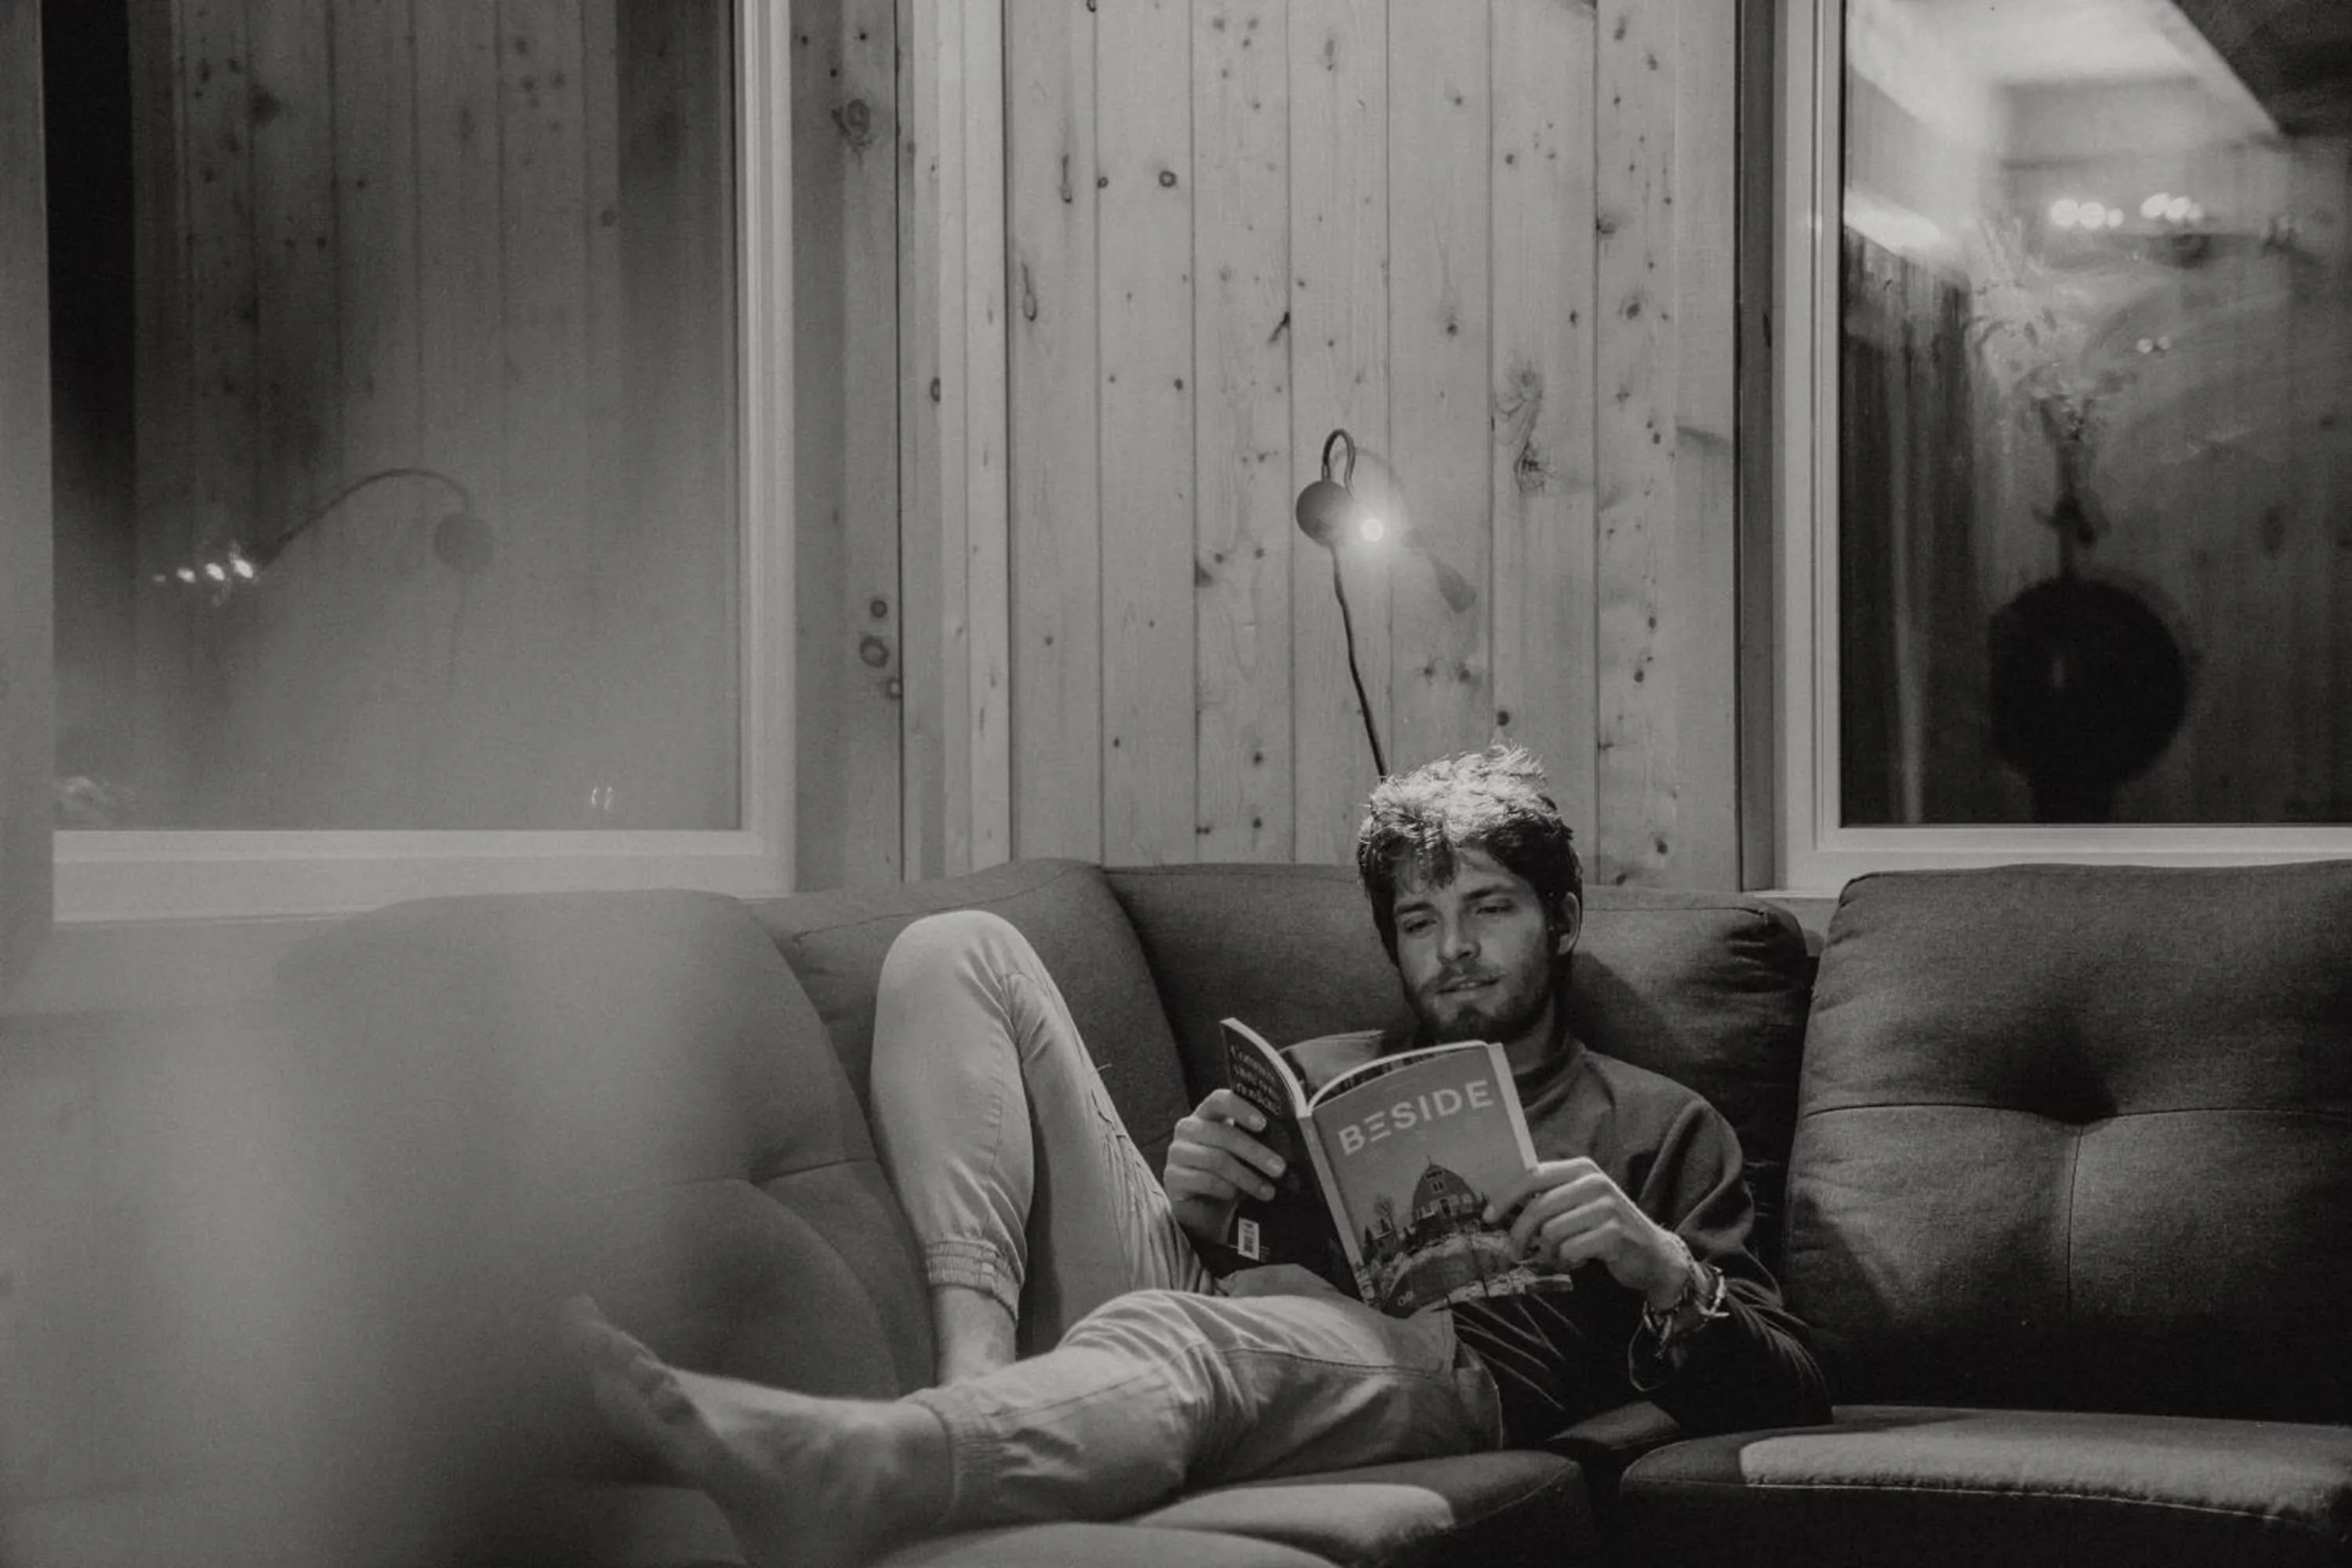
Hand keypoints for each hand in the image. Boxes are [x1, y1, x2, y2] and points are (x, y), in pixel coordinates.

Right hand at [1165, 1089, 1287, 1246]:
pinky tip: (1234, 1196)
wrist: (1205, 1210)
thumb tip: (1286, 1146)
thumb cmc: (1228, 1176)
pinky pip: (1203, 1180)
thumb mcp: (1244, 1157)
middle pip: (1223, 1134)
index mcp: (1207, 1115)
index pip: (1220, 1100)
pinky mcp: (1172, 1177)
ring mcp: (1177, 1152)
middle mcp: (1188, 1128)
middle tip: (1279, 1168)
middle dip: (1255, 1152)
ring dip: (1246, 1177)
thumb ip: (1257, 1144)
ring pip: (1216, 1159)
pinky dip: (1225, 1189)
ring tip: (1266, 1190)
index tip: (1262, 1124)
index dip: (1241, 1109)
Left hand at [1483, 1158, 1688, 1308]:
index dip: (1505, 1196)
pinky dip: (1566, 1261)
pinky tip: (1576, 1261)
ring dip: (1548, 1252)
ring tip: (1558, 1256)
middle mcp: (1594, 1182)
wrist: (1652, 1254)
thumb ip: (1547, 1199)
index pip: (1533, 1176)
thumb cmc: (1605, 1228)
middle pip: (1538, 1207)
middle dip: (1519, 1235)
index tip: (1488, 1217)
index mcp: (1580, 1169)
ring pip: (1551, 1232)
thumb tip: (1500, 1208)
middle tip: (1513, 1254)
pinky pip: (1570, 1250)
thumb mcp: (1577, 1204)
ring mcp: (1606, 1206)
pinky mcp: (1614, 1233)